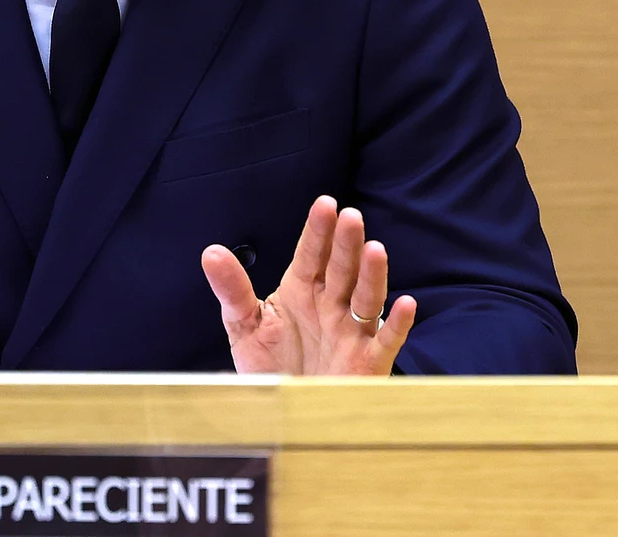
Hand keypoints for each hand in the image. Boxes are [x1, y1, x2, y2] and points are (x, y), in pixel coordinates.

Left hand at [201, 195, 416, 374]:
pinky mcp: (367, 362)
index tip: (325, 204)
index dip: (318, 231)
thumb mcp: (243, 325)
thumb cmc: (269, 365)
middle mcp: (330, 305)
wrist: (283, 412)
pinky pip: (386, 340)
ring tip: (375, 249)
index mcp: (301, 290)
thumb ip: (232, 289)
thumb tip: (211, 253)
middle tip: (350, 217)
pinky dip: (397, 324)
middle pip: (341, 269)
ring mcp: (351, 331)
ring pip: (366, 297)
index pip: (311, 254)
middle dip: (346, 244)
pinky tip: (407, 305)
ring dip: (372, 274)